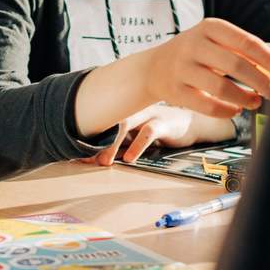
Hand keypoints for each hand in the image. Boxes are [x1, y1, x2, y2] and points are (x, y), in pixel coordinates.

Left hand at [88, 104, 235, 165]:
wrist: (192, 122)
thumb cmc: (160, 127)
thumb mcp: (137, 133)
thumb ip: (122, 141)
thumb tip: (98, 158)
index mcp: (126, 109)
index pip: (103, 121)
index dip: (88, 138)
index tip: (76, 155)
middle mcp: (134, 107)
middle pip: (110, 120)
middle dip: (96, 141)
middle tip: (86, 159)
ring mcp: (149, 113)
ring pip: (126, 124)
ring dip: (113, 144)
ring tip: (105, 162)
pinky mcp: (164, 122)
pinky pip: (148, 132)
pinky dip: (137, 146)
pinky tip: (130, 159)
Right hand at [142, 19, 269, 116]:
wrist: (155, 67)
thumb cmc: (201, 54)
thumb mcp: (225, 44)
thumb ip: (258, 50)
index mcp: (211, 27)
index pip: (247, 42)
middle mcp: (194, 44)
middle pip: (235, 63)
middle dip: (262, 81)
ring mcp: (182, 67)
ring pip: (220, 86)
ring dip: (244, 97)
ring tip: (256, 101)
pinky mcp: (174, 90)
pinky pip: (206, 105)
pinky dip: (226, 110)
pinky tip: (236, 109)